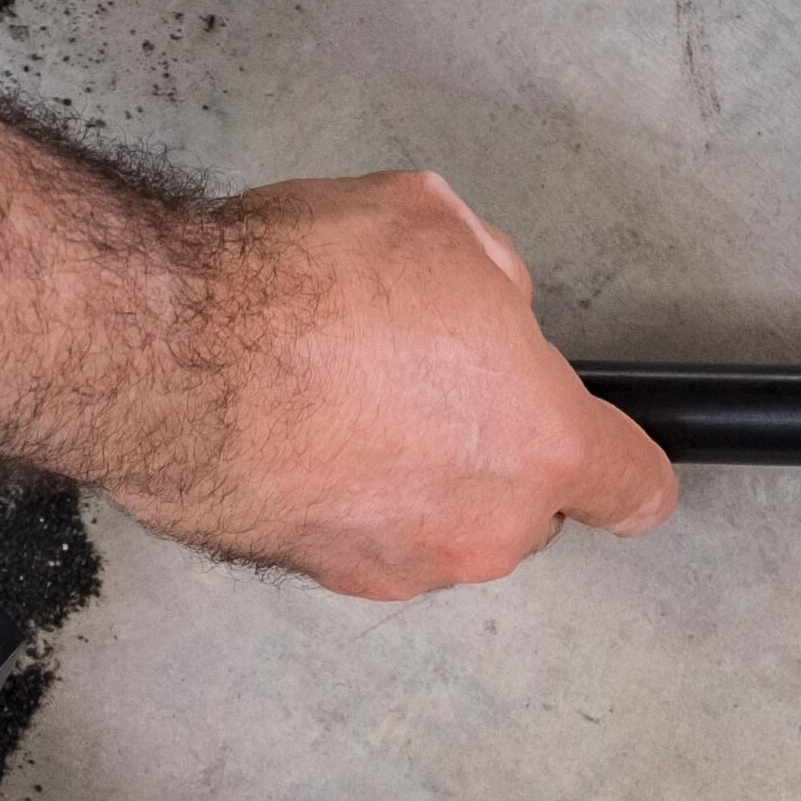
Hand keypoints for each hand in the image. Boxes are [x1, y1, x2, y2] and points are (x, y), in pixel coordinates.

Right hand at [97, 170, 679, 599]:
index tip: (602, 444)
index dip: (623, 463)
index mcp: (540, 445)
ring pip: (435, 522)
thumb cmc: (304, 291)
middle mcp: (477, 530)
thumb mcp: (434, 225)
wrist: (166, 355)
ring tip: (340, 390)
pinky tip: (292, 425)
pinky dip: (337, 491)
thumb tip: (485, 302)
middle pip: (521, 504)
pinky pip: (355, 533)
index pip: (634, 489)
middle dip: (488, 445)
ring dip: (409, 473)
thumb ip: (490, 281)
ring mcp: (392, 565)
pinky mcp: (310, 575)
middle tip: (425, 370)